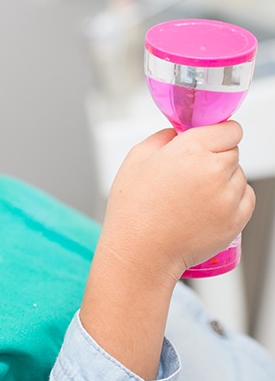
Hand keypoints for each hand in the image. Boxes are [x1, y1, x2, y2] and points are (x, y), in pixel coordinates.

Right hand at [101, 121, 254, 281]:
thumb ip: (162, 137)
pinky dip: (232, 199)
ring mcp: (228, 197)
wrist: (141, 251)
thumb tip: (178, 133)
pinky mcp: (236, 220)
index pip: (229, 129)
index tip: (209, 139)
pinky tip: (205, 206)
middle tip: (190, 171)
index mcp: (191, 149)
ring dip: (224, 178)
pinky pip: (246, 199)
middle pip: (233, 151)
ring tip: (194, 194)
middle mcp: (214, 170)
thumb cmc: (133, 207)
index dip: (218, 133)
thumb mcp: (136, 158)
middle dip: (216, 156)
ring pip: (239, 175)